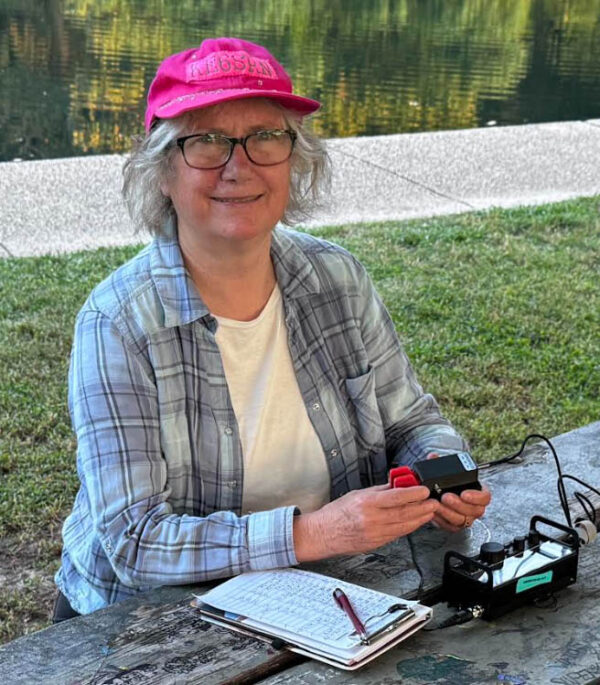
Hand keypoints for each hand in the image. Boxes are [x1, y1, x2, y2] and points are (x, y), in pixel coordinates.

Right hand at [293, 484, 438, 561]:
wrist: (323, 534)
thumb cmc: (337, 512)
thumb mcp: (358, 494)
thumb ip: (380, 490)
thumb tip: (398, 483)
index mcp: (366, 504)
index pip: (395, 498)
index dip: (413, 494)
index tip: (424, 490)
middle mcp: (371, 520)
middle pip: (404, 514)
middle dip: (422, 508)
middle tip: (434, 502)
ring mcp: (374, 534)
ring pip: (404, 527)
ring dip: (419, 519)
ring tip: (429, 512)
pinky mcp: (376, 544)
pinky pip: (397, 535)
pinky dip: (408, 528)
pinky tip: (415, 522)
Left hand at [426, 452, 491, 531]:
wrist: (434, 494)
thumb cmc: (443, 482)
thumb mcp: (441, 471)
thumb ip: (437, 463)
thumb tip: (433, 457)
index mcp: (477, 491)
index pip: (486, 497)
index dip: (477, 497)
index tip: (464, 494)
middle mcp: (474, 506)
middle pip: (475, 511)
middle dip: (459, 505)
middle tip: (446, 497)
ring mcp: (465, 517)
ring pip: (462, 520)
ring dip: (448, 513)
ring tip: (437, 505)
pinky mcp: (454, 525)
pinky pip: (451, 527)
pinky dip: (442, 521)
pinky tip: (434, 513)